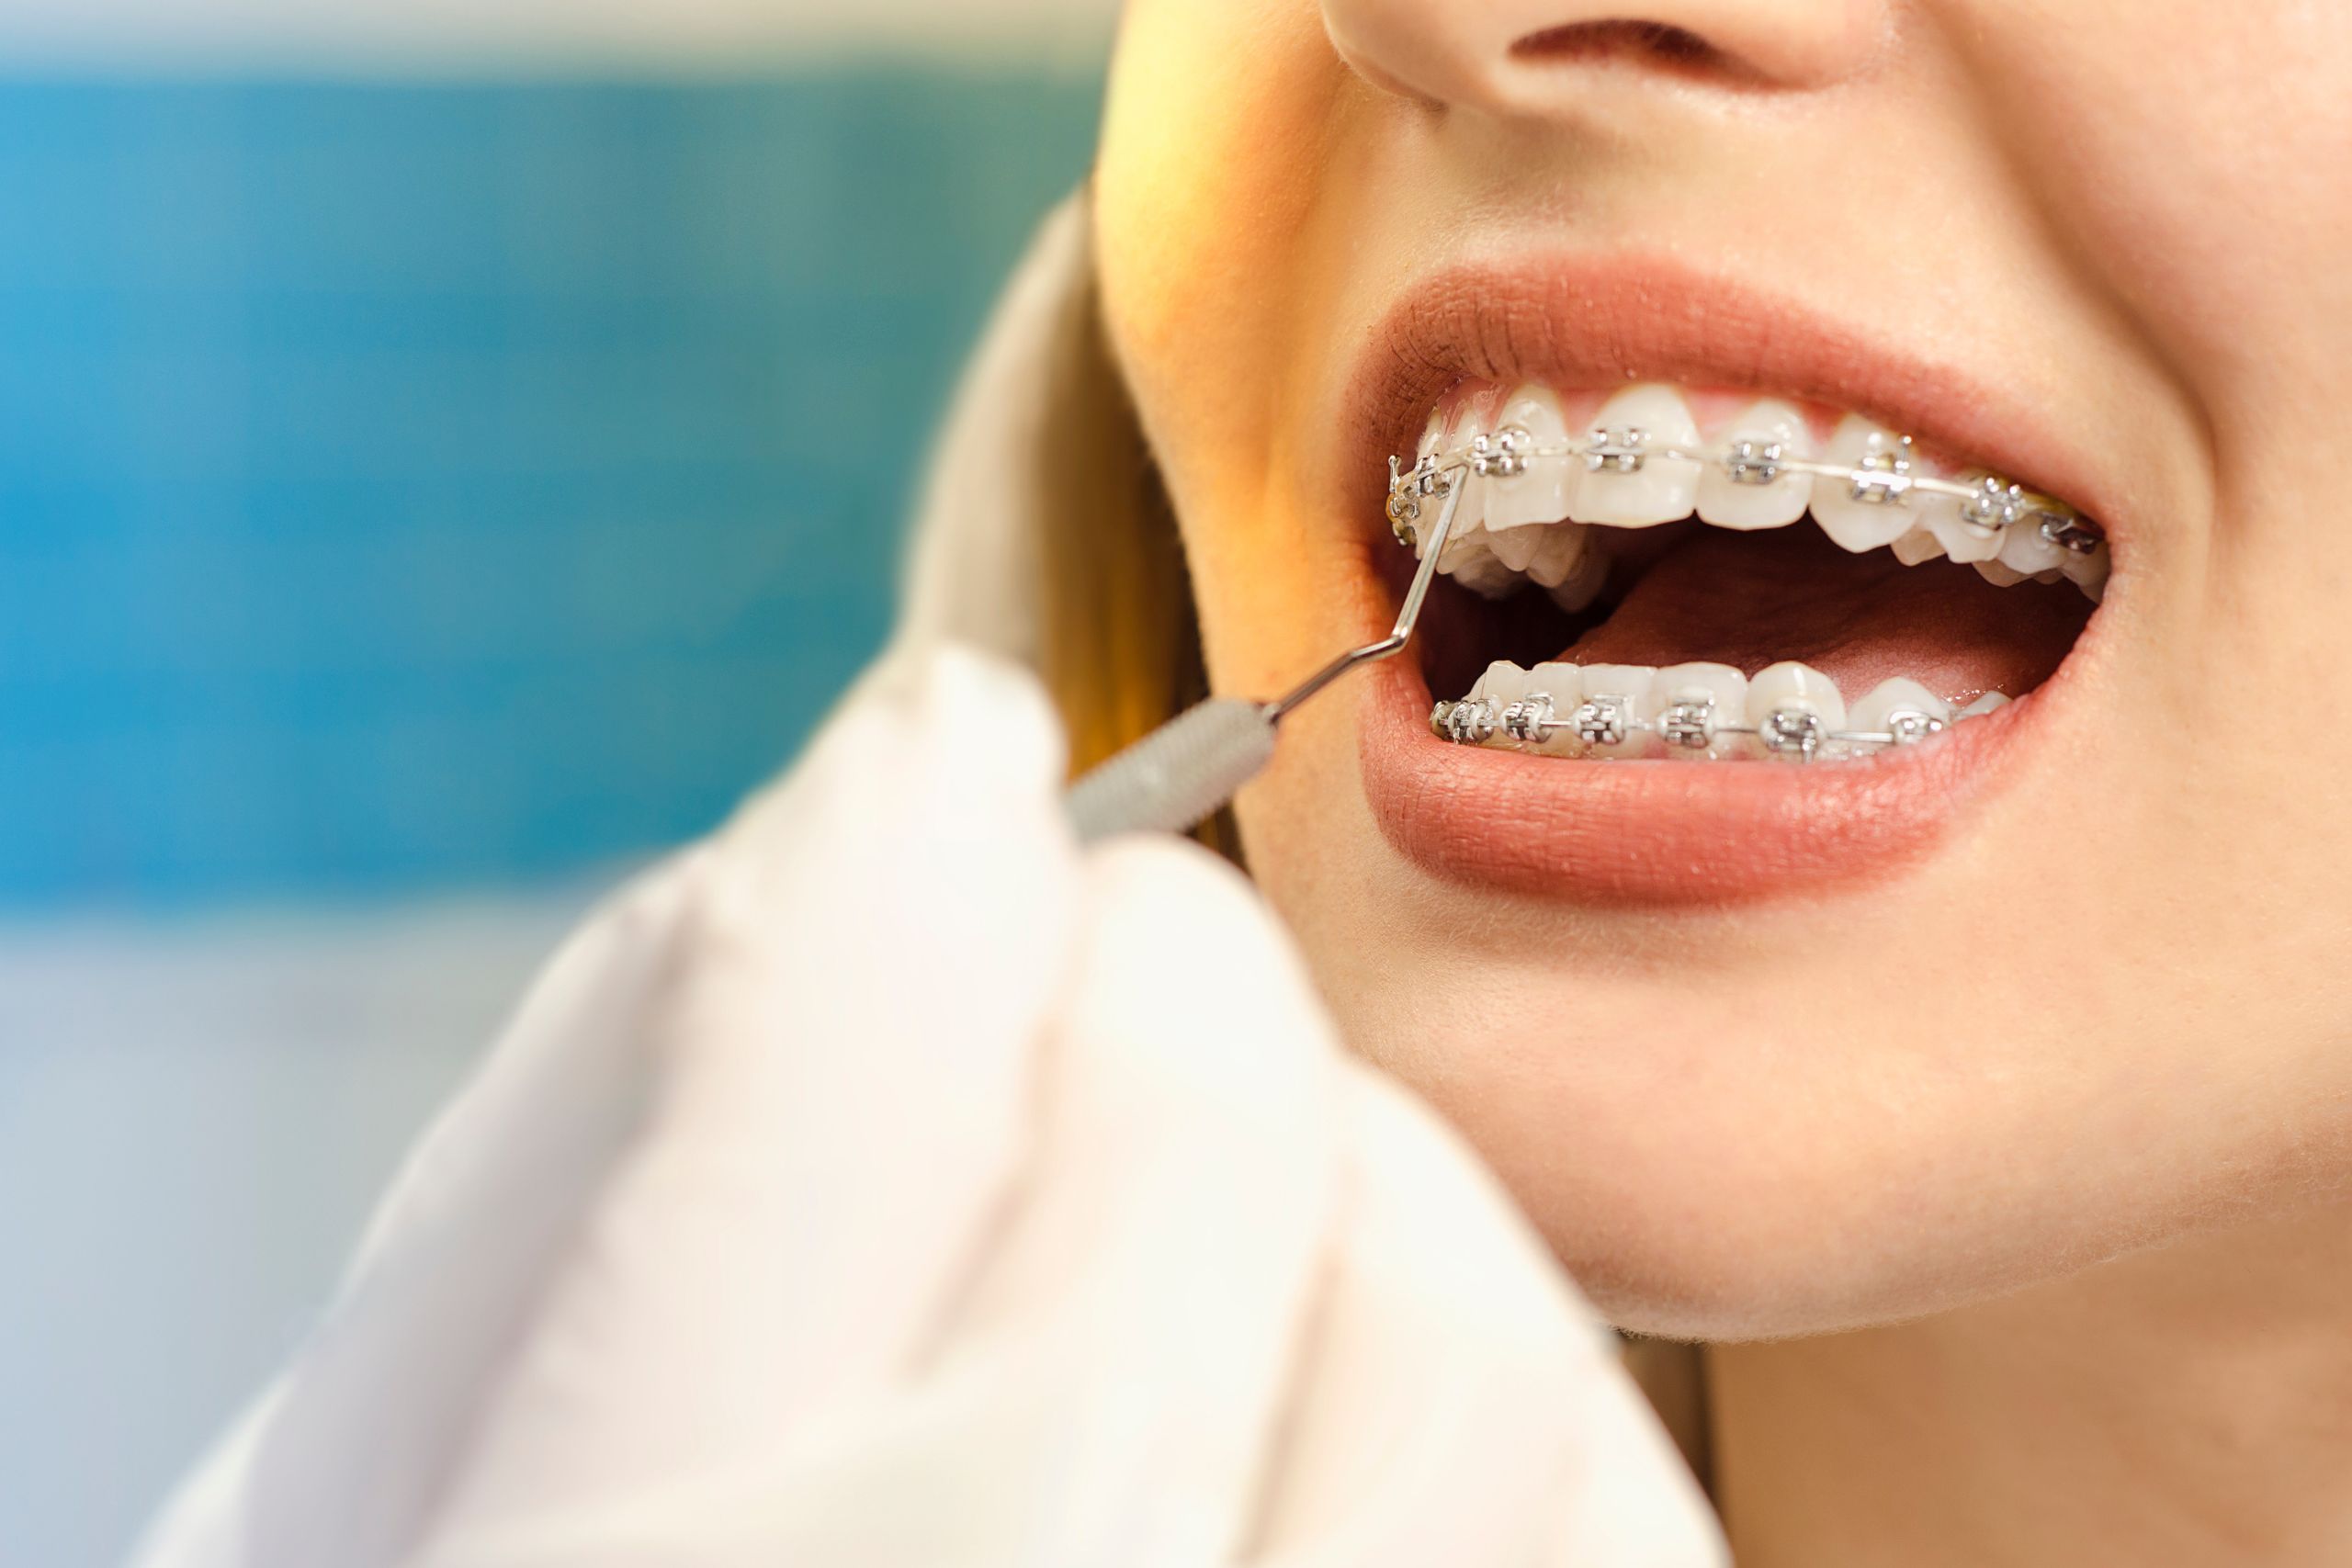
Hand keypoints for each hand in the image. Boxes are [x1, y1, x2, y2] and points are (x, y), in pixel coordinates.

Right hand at [136, 645, 1724, 1567]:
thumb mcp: (412, 1504)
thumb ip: (582, 1179)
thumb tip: (854, 841)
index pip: (848, 1035)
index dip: (917, 830)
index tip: (946, 772)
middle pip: (1206, 1133)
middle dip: (1152, 978)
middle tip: (1088, 973)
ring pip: (1462, 1307)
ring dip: (1346, 1180)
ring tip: (1211, 1236)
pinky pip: (1610, 1522)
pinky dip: (1496, 1405)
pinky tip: (1336, 1433)